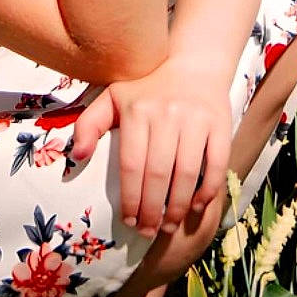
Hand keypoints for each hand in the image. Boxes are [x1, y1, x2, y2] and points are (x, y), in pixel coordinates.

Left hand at [69, 58, 234, 238]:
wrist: (193, 64)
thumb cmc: (147, 89)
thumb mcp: (112, 98)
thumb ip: (89, 124)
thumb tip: (75, 157)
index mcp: (137, 111)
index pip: (131, 165)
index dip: (130, 199)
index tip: (129, 221)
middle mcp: (167, 114)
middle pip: (158, 174)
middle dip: (152, 210)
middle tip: (148, 231)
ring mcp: (196, 119)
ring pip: (186, 174)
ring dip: (177, 207)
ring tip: (168, 226)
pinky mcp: (220, 124)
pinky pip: (215, 164)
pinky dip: (207, 190)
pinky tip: (196, 207)